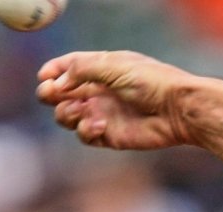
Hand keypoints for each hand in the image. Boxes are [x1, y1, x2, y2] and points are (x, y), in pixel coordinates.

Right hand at [38, 51, 202, 149]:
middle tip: (53, 95)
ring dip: (65, 113)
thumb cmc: (151, 82)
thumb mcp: (114, 65)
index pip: (66, 67)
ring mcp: (102, 113)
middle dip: (49, 94)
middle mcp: (97, 91)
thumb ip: (81, 70)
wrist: (177, 109)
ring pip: (66, 116)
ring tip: (80, 110)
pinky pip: (85, 135)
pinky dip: (85, 130)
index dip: (51, 71)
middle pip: (58, 94)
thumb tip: (56, 82)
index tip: (45, 76)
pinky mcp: (109, 135)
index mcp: (99, 68)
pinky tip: (99, 124)